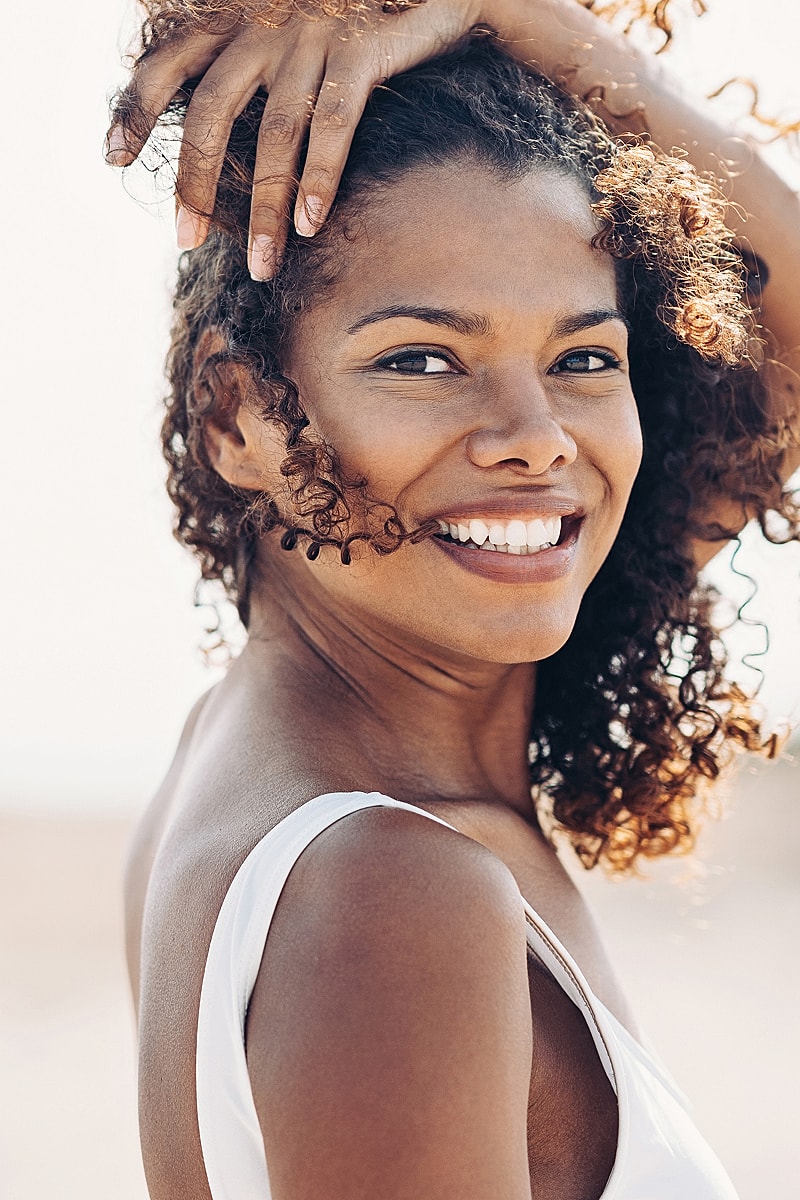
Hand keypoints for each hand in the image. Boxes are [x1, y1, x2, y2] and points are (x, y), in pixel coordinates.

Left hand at [106, 1, 482, 278]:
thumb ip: (246, 66)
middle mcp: (264, 26)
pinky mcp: (361, 49)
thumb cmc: (353, 19)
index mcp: (238, 21)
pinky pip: (335, 122)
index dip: (136, 108)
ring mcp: (312, 37)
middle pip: (211, 111)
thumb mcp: (284, 31)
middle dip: (194, 183)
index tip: (112, 158)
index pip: (169, 63)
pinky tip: (311, 224)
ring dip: (265, 208)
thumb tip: (209, 129)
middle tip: (186, 241)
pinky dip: (321, 177)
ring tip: (262, 264)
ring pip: (275, 133)